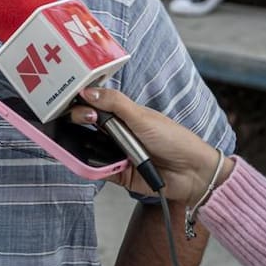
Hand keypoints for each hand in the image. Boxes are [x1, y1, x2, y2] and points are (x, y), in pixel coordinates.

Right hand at [67, 88, 234, 203]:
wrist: (192, 172)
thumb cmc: (174, 139)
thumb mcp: (142, 116)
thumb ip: (114, 103)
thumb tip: (87, 91)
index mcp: (122, 115)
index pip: (94, 104)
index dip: (82, 101)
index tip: (72, 98)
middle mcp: (116, 133)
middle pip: (87, 125)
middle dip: (79, 120)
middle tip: (83, 118)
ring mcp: (115, 153)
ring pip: (88, 147)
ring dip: (83, 144)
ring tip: (78, 137)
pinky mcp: (117, 174)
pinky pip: (97, 170)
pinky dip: (92, 166)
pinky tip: (89, 158)